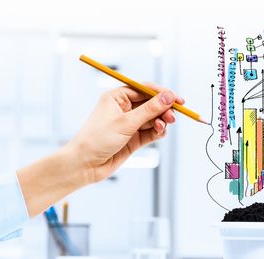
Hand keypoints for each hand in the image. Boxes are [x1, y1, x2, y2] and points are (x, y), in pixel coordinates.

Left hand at [66, 84, 182, 182]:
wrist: (85, 165)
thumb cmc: (98, 139)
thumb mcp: (126, 122)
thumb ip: (150, 109)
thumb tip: (169, 96)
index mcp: (117, 97)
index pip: (144, 89)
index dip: (162, 93)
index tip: (178, 99)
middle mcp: (124, 108)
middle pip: (151, 104)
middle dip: (164, 109)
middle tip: (173, 116)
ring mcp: (129, 124)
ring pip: (153, 118)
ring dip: (161, 121)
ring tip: (163, 126)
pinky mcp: (133, 138)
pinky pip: (151, 131)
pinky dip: (158, 131)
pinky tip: (160, 132)